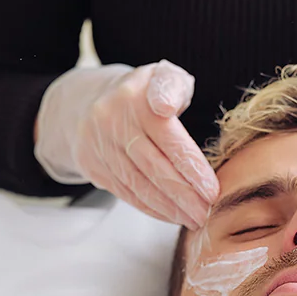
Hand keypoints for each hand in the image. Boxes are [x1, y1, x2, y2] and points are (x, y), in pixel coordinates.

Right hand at [34, 60, 219, 227]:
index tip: (212, 190)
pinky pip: (124, 192)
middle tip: (210, 212)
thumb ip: (174, 87)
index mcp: (135, 96)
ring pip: (138, 183)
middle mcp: (111, 119)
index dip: (190, 165)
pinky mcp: (90, 164)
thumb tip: (166, 106)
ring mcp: (97, 143)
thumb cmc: (142, 93)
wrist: (85, 100)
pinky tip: (171, 215)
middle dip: (185, 195)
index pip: (168, 137)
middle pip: (153, 166)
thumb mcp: (161, 76)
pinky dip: (150, 207)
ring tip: (195, 219)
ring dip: (169, 207)